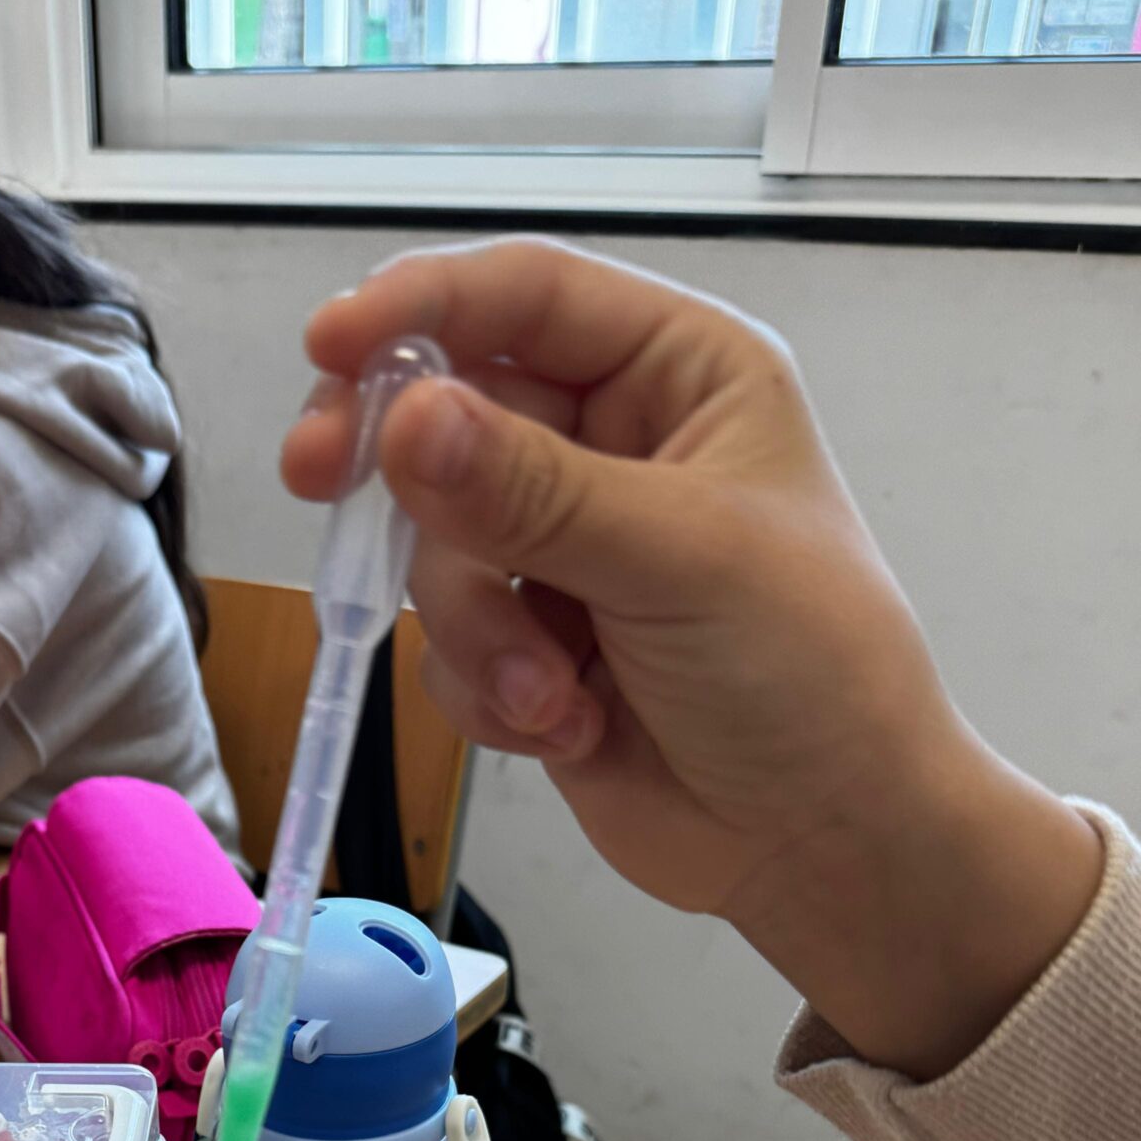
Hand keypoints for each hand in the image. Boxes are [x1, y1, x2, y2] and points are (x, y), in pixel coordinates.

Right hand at [284, 240, 1101, 1079]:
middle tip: (317, 481)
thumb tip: (404, 419)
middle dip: (398, 468)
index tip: (331, 349)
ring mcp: (562, 549)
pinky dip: (486, 691)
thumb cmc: (809, 674)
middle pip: (448, 410)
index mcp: (679, 374)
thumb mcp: (679, 560)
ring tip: (551, 696)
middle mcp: (612, 444)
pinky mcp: (527, 646)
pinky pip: (444, 642)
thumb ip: (534, 491)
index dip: (422, 308)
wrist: (823, 843)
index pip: (526, 297)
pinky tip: (564, 728)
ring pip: (436, 544)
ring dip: (478, 628)